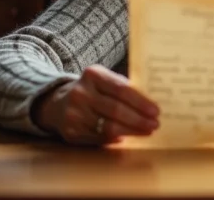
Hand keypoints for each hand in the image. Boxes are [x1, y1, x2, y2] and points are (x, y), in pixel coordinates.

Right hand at [34, 64, 159, 145]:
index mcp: (92, 75)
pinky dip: (115, 139)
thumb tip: (150, 104)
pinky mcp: (71, 132)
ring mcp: (74, 113)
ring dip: (131, 131)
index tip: (156, 111)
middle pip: (116, 109)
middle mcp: (81, 93)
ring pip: (108, 127)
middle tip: (155, 124)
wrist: (57, 102)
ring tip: (146, 132)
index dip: (140, 101)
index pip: (121, 89)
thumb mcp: (103, 80)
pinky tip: (126, 137)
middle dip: (139, 119)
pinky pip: (99, 138)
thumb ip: (123, 87)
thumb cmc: (92, 90)